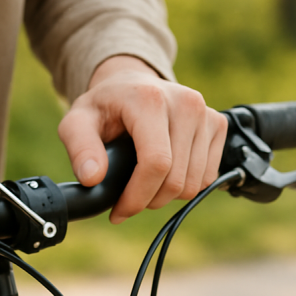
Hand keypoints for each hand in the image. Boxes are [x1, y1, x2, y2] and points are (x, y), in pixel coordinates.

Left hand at [58, 56, 226, 221]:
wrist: (131, 85)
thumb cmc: (104, 107)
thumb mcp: (77, 122)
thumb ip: (80, 149)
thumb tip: (92, 178)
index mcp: (150, 100)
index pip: (156, 163)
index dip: (137, 197)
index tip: (119, 211)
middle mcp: (186, 103)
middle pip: (176, 180)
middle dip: (149, 200)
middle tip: (128, 197)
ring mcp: (207, 114)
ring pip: (193, 184)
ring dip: (167, 195)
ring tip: (145, 182)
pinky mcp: (219, 125)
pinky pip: (207, 177)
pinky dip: (185, 184)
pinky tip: (166, 171)